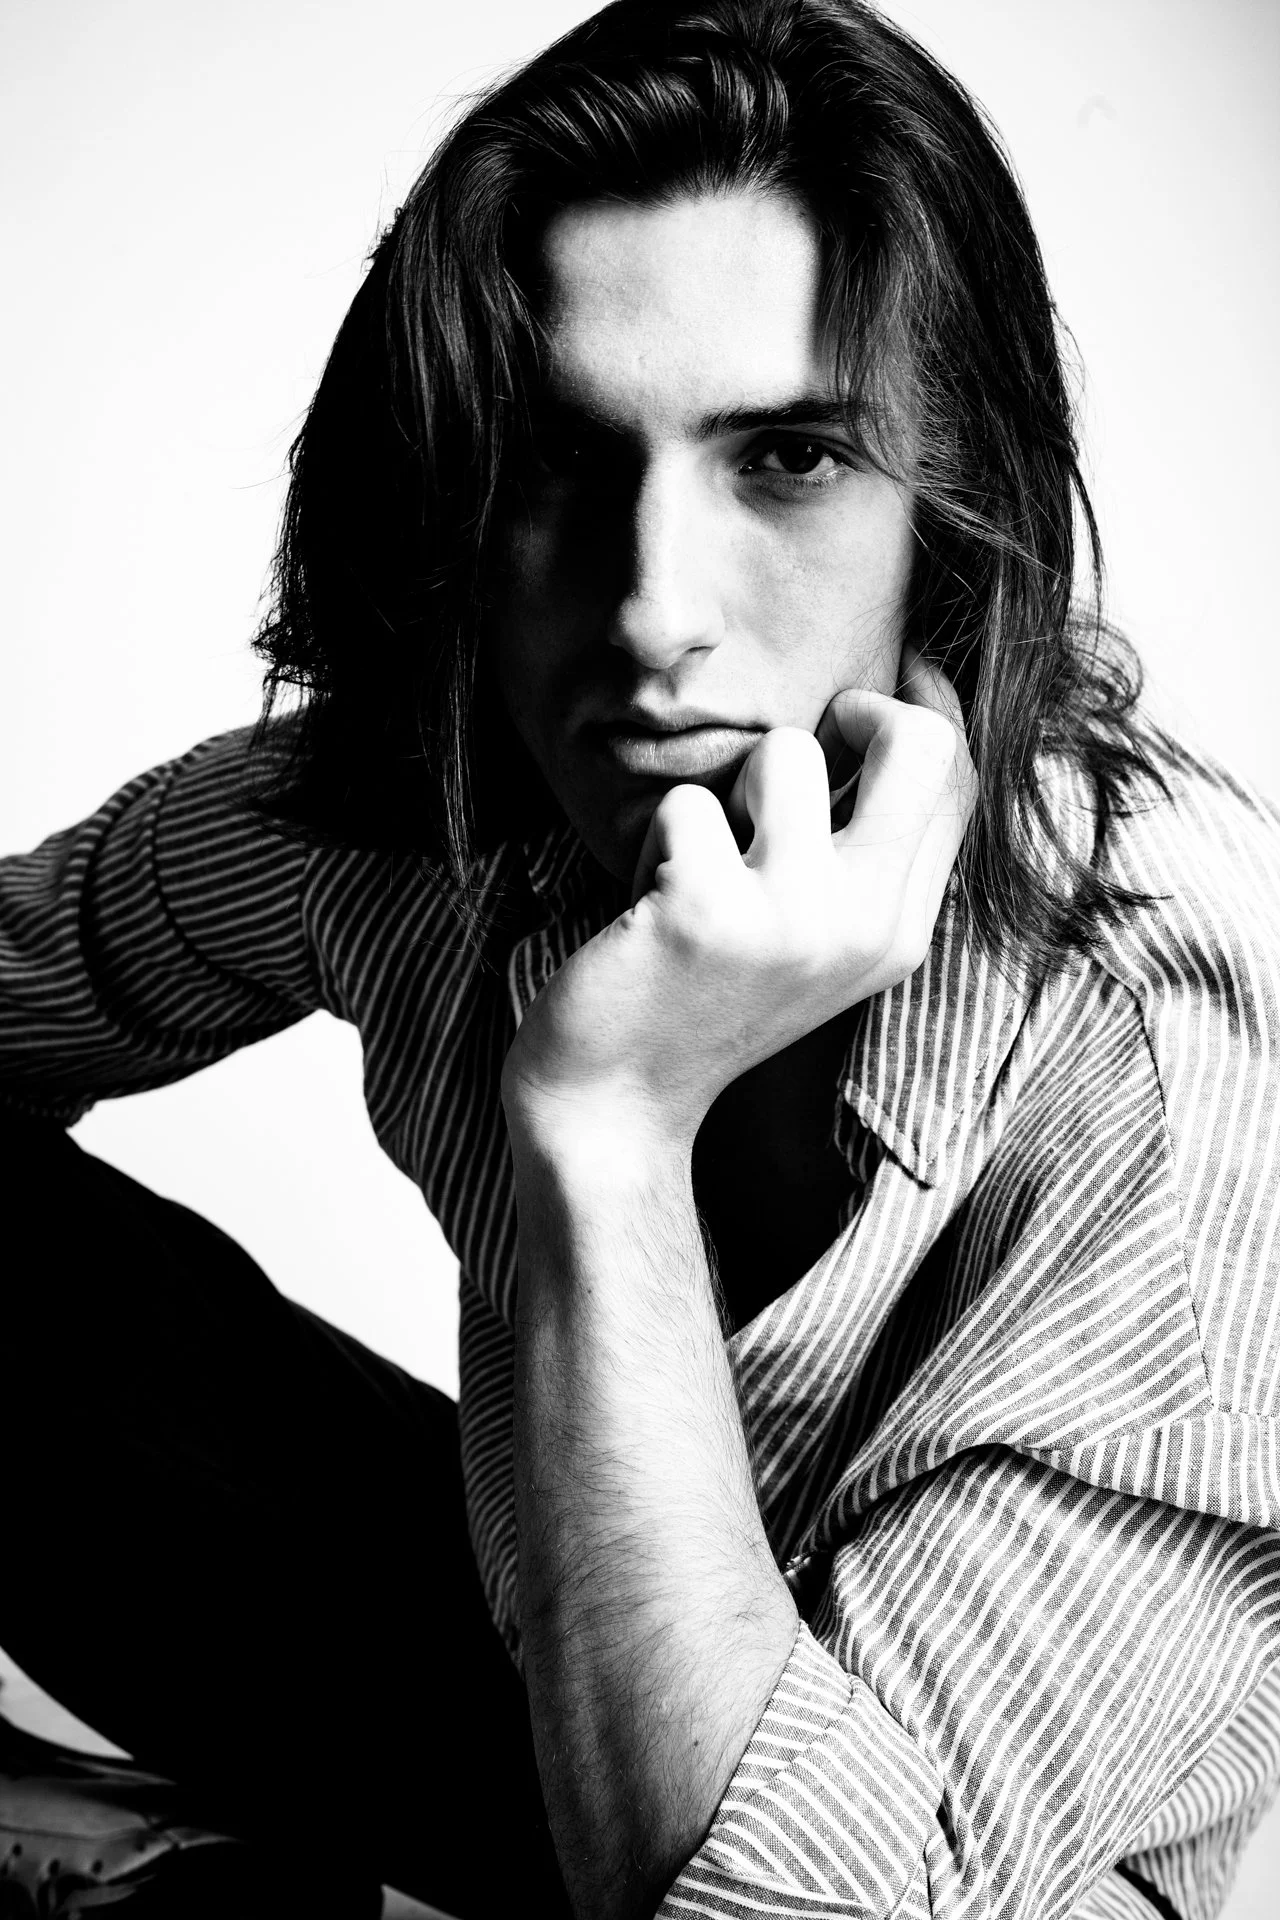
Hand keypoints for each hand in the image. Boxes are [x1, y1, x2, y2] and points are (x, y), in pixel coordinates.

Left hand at [502, 646, 974, 1152]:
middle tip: (808, 745)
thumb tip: (880, 719)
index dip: (927, 703)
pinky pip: (686, 803)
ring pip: (786, 752)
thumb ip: (856, 853)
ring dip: (727, 790)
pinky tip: (648, 906)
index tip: (891, 675)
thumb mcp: (807, 936)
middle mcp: (864, 926)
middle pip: (918, 745)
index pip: (958, 778)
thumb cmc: (700, 998)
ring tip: (700, 858)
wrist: (615, 1105)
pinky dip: (655, 840)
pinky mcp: (708, 913)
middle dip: (858, 708)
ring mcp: (791, 921)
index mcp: (899, 931)